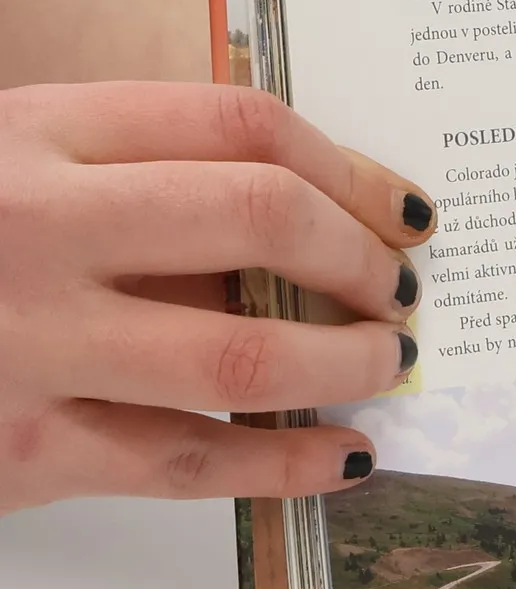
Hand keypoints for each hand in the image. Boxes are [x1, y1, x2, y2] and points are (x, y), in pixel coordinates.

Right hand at [0, 82, 435, 512]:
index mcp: (35, 136)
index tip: (401, 208)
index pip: (238, 123)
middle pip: (259, 218)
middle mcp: (34, 228)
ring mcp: (29, 342)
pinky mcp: (25, 449)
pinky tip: (346, 456)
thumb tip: (313, 219)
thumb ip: (135, 177)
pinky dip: (290, 465)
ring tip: (387, 360)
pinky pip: (194, 463)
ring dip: (346, 360)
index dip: (348, 166)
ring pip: (243, 354)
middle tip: (403, 289)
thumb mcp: (15, 166)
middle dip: (361, 259)